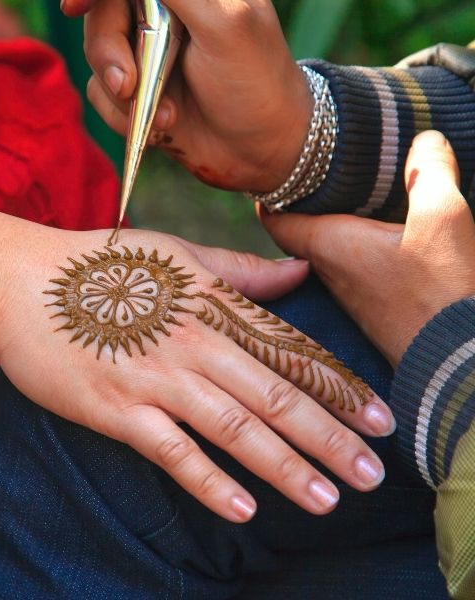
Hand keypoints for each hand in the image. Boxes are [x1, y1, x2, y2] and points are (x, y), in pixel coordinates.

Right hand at [0, 228, 395, 522]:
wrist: (22, 284)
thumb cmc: (98, 266)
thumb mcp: (173, 253)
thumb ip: (238, 269)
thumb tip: (298, 269)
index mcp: (211, 303)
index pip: (289, 351)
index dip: (339, 388)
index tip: (379, 421)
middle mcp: (194, 342)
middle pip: (275, 395)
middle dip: (330, 438)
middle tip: (372, 475)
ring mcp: (156, 378)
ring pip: (235, 427)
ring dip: (285, 466)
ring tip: (325, 499)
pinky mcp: (117, 409)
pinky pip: (172, 451)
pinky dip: (210, 480)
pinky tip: (244, 508)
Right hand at [62, 0, 311, 191]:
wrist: (263, 151)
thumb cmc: (255, 82)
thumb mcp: (223, 23)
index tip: (72, 7)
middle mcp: (164, 13)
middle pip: (102, 15)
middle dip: (109, 53)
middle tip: (128, 85)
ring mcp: (148, 53)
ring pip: (97, 57)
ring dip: (122, 94)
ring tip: (166, 116)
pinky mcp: (138, 91)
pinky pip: (102, 95)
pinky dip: (123, 117)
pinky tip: (161, 127)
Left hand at [262, 130, 474, 366]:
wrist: (455, 362)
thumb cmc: (440, 291)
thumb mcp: (442, 218)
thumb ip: (429, 172)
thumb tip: (423, 137)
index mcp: (327, 244)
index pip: (273, 216)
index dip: (269, 190)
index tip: (272, 167)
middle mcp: (327, 270)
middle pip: (297, 230)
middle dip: (302, 201)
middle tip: (313, 171)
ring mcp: (348, 293)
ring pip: (325, 249)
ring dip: (331, 223)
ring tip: (348, 193)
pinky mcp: (372, 307)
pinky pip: (351, 266)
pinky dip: (357, 244)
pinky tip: (382, 234)